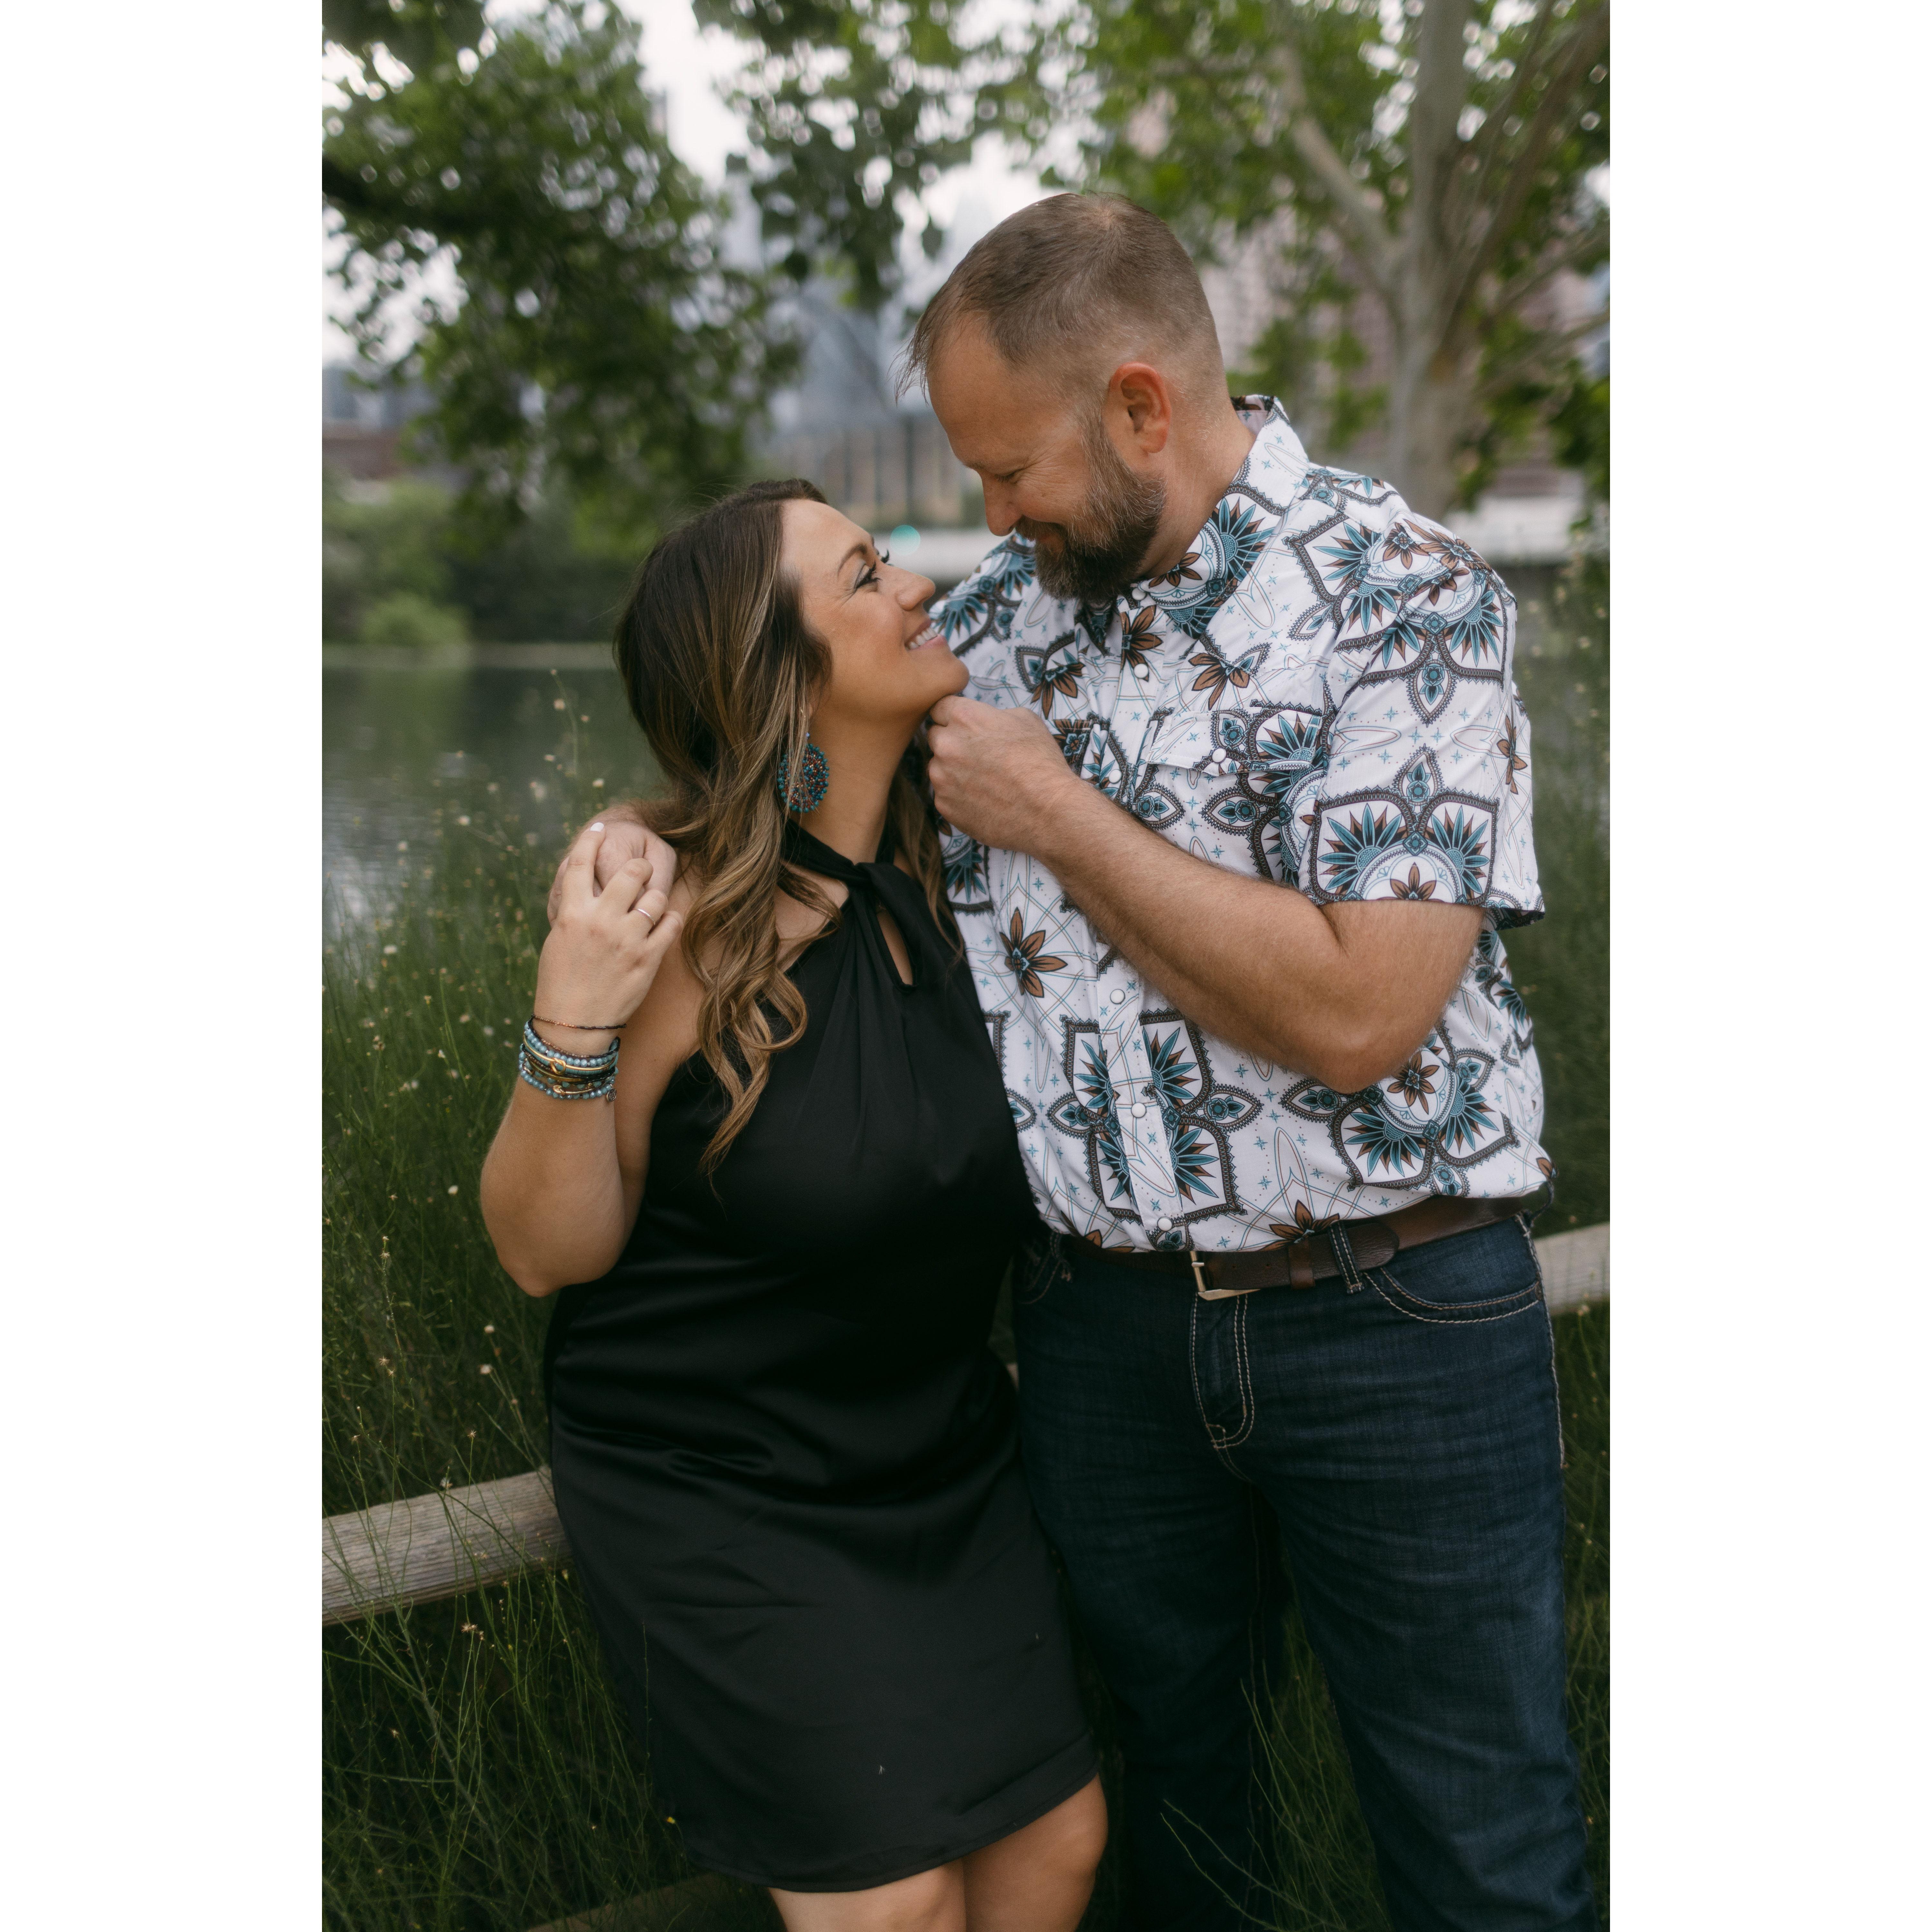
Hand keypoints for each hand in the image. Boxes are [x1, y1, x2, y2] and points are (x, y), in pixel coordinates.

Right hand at [531, 821, 683, 1046]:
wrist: (573, 1025)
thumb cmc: (560, 982)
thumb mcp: (559, 939)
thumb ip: (575, 911)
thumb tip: (586, 888)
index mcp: (572, 913)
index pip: (580, 863)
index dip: (591, 840)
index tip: (600, 829)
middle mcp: (600, 920)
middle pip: (630, 871)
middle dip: (639, 865)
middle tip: (641, 870)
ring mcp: (627, 938)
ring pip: (655, 896)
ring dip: (655, 896)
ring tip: (649, 905)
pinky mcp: (648, 958)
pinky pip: (671, 923)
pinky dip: (670, 919)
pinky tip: (662, 925)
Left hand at [925, 695, 1081, 852]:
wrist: (1047, 811)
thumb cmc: (1040, 763)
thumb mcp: (1025, 720)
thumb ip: (993, 714)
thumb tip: (983, 720)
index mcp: (964, 717)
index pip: (940, 707)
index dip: (954, 716)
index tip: (966, 726)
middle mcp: (946, 745)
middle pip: (936, 737)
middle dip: (952, 742)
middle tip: (978, 755)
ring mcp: (942, 778)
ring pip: (938, 767)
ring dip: (953, 770)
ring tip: (983, 780)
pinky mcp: (944, 805)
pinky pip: (944, 794)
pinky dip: (958, 795)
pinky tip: (982, 798)